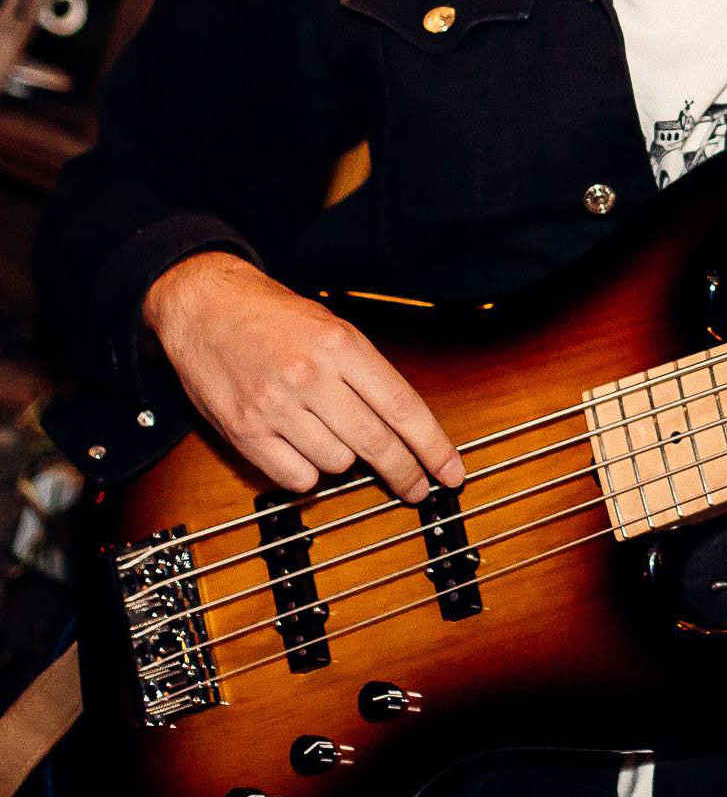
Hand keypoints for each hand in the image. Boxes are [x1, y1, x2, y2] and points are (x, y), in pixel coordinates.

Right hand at [143, 251, 464, 501]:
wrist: (204, 308)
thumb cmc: (273, 316)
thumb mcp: (331, 326)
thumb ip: (365, 372)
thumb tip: (404, 425)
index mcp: (341, 344)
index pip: (402, 406)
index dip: (433, 446)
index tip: (451, 470)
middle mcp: (310, 376)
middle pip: (377, 442)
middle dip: (405, 472)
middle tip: (418, 487)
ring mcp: (276, 408)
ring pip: (338, 463)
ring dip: (345, 460)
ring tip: (331, 433)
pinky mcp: (245, 434)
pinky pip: (297, 478)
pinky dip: (307, 473)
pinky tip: (303, 449)